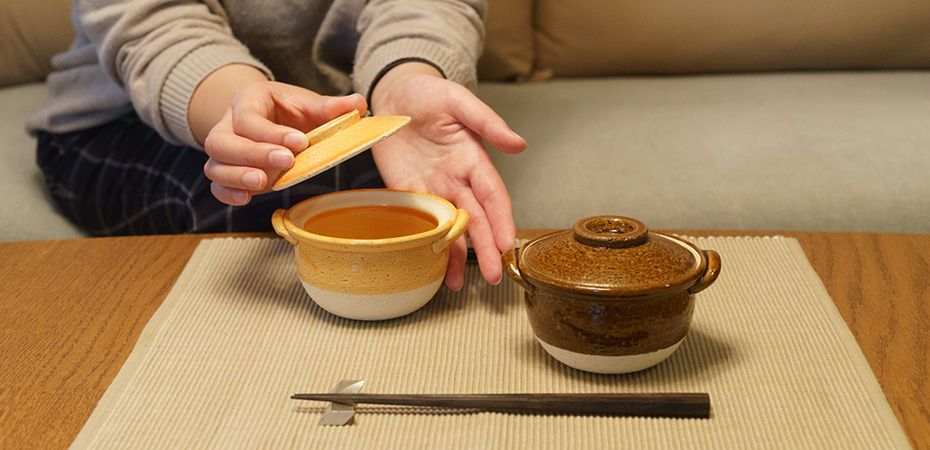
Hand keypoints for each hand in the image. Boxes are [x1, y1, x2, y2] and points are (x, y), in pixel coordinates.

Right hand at [198, 72, 366, 204]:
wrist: (270, 116)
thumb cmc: (288, 110)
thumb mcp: (307, 103)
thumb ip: (330, 107)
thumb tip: (358, 104)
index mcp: (247, 100)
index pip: (249, 117)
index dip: (272, 133)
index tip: (300, 143)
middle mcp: (227, 124)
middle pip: (221, 142)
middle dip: (252, 154)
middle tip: (285, 163)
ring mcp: (224, 151)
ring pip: (215, 165)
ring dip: (237, 177)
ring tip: (263, 183)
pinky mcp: (227, 172)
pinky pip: (216, 185)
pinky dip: (228, 194)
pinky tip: (246, 198)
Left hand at [369, 63, 525, 289]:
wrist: (394, 92)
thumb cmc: (429, 93)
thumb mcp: (458, 100)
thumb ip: (487, 121)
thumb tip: (519, 143)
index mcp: (473, 159)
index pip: (493, 195)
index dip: (501, 219)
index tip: (507, 242)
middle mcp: (457, 179)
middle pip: (476, 219)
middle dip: (485, 248)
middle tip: (493, 275)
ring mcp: (433, 189)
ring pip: (450, 228)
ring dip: (455, 255)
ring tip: (457, 284)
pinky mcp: (408, 193)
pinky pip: (421, 223)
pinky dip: (428, 246)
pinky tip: (432, 267)